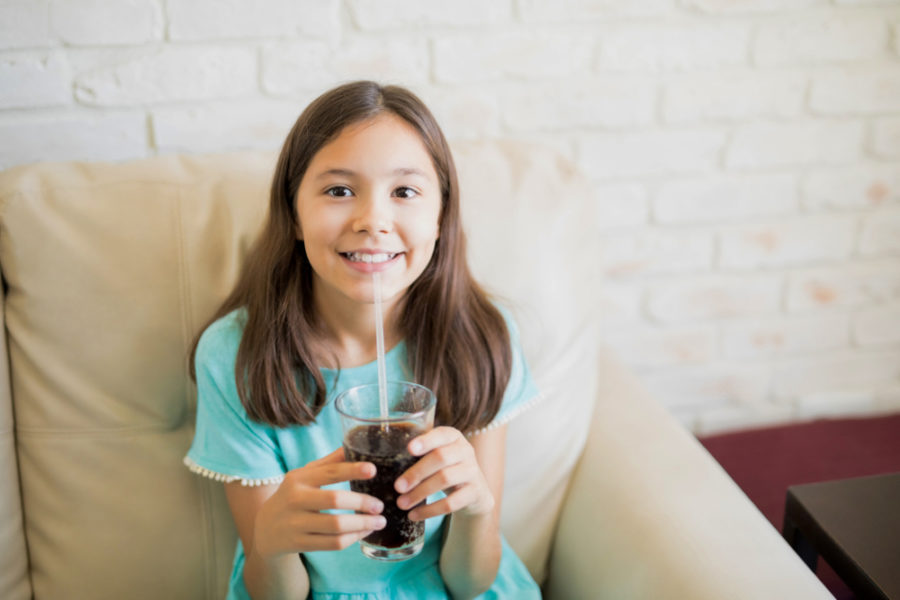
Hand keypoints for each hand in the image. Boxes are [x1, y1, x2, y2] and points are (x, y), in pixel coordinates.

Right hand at [252, 448, 385, 557]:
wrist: (265, 529)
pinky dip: (353, 538)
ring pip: (336, 526)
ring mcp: (295, 523)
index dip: (352, 470)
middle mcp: (294, 499)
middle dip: (362, 503)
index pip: (329, 472)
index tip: (373, 470)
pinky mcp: (298, 543)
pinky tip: (363, 533)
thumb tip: (353, 443)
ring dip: (362, 524)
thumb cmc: (293, 496)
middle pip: (335, 500)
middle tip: (380, 505)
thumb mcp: (304, 476)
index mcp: (298, 478)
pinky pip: (332, 543)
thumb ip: (328, 463)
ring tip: (379, 521)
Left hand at [394, 426, 494, 521]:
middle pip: (440, 458)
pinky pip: (451, 503)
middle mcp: (466, 451)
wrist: (475, 493)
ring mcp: (473, 471)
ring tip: (401, 503)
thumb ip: (419, 453)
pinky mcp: (475, 492)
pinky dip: (430, 510)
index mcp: (453, 437)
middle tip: (397, 486)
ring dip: (420, 493)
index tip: (409, 449)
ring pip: (445, 479)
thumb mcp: (437, 457)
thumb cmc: (446, 469)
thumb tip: (383, 461)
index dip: (426, 441)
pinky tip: (414, 515)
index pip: (441, 434)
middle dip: (416, 472)